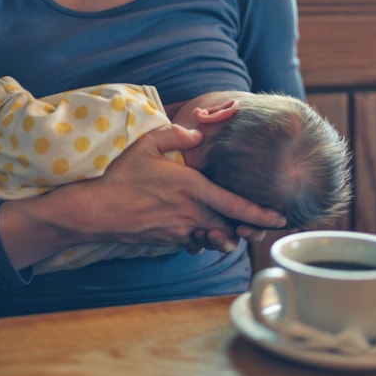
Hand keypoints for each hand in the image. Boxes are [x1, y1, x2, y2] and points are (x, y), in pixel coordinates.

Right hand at [0, 123, 285, 269]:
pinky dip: (198, 238)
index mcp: (192, 188)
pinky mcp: (166, 241)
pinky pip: (191, 242)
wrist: (95, 209)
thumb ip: (176, 135)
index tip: (280, 218)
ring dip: (222, 236)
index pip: (236, 204)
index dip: (261, 214)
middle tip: (256, 229)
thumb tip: (197, 133)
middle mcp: (190, 212)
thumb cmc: (120, 175)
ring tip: (226, 231)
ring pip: (212, 239)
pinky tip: (193, 229)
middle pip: (229, 227)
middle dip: (245, 230)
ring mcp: (178, 230)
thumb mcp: (146, 144)